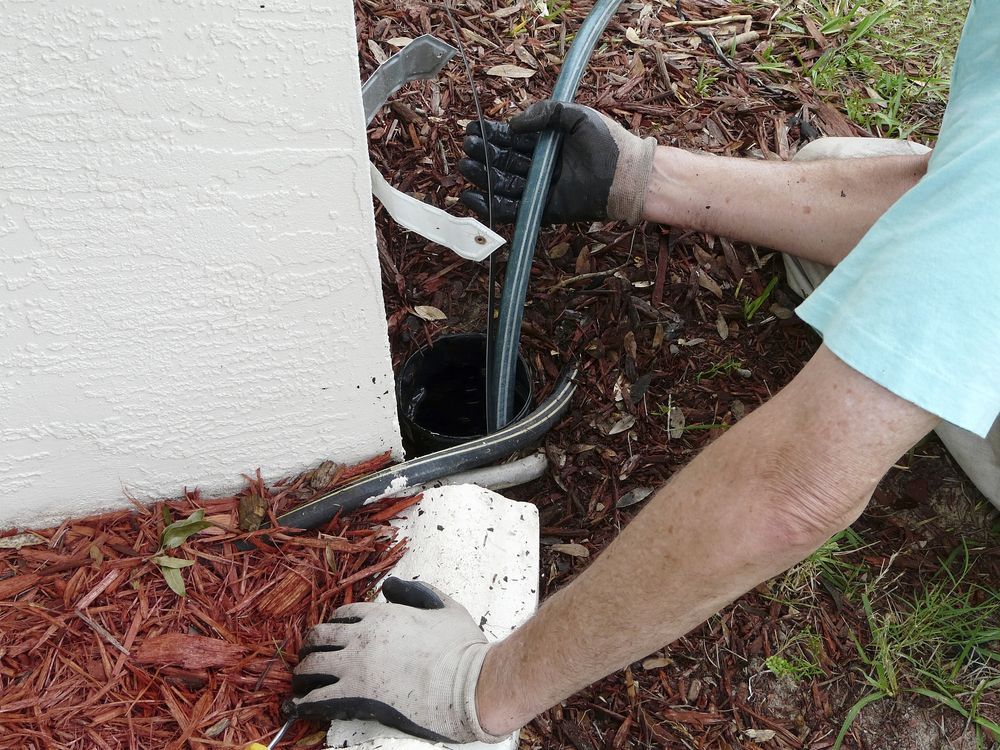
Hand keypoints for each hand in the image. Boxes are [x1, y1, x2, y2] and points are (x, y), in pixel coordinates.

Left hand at [287, 577, 505, 743]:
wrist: (467, 684)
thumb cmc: (461, 648)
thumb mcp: (444, 606)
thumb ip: (417, 591)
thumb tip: (393, 585)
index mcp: (382, 614)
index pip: (343, 615)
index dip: (334, 625)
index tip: (332, 636)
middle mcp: (362, 636)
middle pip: (320, 637)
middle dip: (312, 646)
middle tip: (309, 657)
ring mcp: (355, 666)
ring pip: (311, 666)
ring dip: (302, 674)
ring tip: (299, 683)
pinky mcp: (355, 696)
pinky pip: (317, 698)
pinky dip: (304, 702)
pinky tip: (299, 707)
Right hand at [459, 100, 656, 224]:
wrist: (626, 173)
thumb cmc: (607, 142)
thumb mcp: (575, 115)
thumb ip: (545, 113)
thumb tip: (512, 123)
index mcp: (546, 144)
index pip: (511, 139)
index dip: (491, 134)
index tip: (472, 129)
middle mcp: (540, 166)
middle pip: (503, 160)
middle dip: (484, 154)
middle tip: (467, 147)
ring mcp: (540, 189)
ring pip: (503, 184)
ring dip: (483, 177)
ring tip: (465, 166)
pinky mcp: (542, 210)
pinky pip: (512, 210)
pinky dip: (491, 206)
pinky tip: (472, 197)